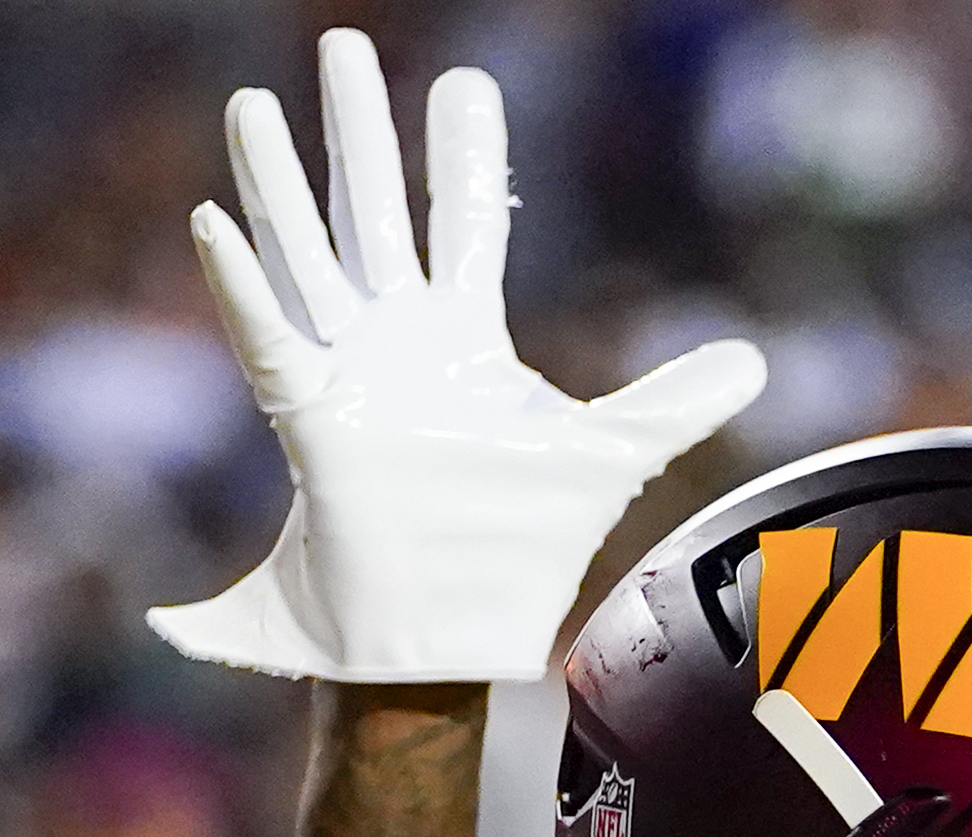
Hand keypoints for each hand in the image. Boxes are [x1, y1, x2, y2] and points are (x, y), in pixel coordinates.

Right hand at [151, 29, 765, 684]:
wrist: (456, 641)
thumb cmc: (518, 554)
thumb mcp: (614, 458)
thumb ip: (676, 400)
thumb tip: (755, 359)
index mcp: (462, 340)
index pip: (463, 223)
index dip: (464, 155)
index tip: (466, 82)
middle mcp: (397, 343)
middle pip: (373, 211)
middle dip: (360, 132)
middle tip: (342, 45)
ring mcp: (349, 376)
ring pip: (307, 255)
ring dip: (279, 181)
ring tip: (253, 103)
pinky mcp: (311, 421)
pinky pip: (268, 340)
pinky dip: (241, 286)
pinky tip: (216, 222)